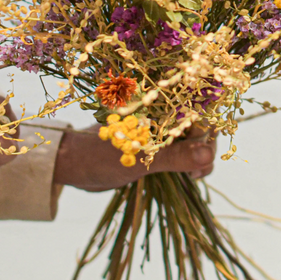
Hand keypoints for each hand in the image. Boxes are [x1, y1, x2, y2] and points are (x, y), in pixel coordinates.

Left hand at [53, 123, 216, 191]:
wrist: (72, 165)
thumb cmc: (98, 156)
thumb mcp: (140, 158)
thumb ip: (176, 156)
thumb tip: (208, 155)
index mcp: (158, 104)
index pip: (198, 110)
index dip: (208, 131)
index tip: (206, 156)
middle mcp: (163, 111)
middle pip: (199, 124)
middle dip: (205, 147)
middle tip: (199, 172)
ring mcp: (160, 127)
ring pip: (193, 138)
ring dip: (199, 156)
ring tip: (194, 175)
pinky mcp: (157, 142)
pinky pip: (183, 148)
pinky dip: (190, 161)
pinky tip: (190, 174)